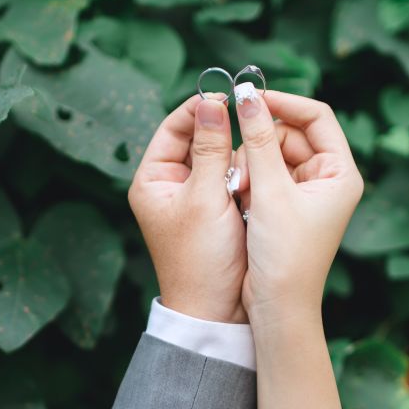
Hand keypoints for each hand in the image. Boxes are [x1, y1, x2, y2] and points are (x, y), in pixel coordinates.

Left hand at [129, 94, 249, 323]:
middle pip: (199, 140)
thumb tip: (212, 101)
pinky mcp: (216, 212)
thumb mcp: (206, 198)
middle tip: (250, 126)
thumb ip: (211, 147)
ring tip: (250, 167)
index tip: (230, 96)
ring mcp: (194, 200)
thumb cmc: (202, 260)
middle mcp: (169, 187)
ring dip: (237, 158)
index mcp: (152, 181)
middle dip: (224, 135)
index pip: (173, 127)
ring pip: (220, 159)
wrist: (215, 312)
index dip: (200, 108)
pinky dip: (245, 177)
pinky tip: (257, 182)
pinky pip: (233, 181)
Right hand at [232, 89, 363, 326]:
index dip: (283, 102)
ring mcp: (306, 193)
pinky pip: (262, 176)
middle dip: (258, 144)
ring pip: (270, 154)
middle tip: (238, 167)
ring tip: (238, 190)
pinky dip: (247, 181)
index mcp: (340, 172)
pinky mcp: (284, 207)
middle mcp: (327, 179)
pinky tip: (237, 198)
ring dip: (249, 164)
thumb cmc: (285, 255)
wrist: (277, 307)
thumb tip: (246, 96)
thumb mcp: (269, 191)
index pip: (316, 116)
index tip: (248, 99)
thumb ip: (256, 139)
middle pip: (288, 134)